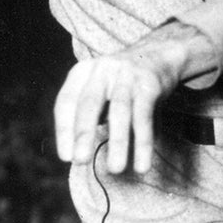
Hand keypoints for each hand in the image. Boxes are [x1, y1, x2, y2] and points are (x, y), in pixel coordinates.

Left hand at [52, 22, 216, 173]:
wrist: (158, 53)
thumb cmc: (120, 82)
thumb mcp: (99, 89)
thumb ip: (88, 116)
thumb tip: (75, 155)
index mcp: (83, 71)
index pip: (66, 101)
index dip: (63, 129)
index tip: (65, 157)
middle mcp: (102, 69)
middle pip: (89, 103)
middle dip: (83, 133)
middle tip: (79, 161)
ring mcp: (126, 75)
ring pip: (120, 111)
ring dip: (118, 141)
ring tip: (115, 169)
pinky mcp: (149, 84)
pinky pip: (144, 116)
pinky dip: (143, 142)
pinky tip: (141, 164)